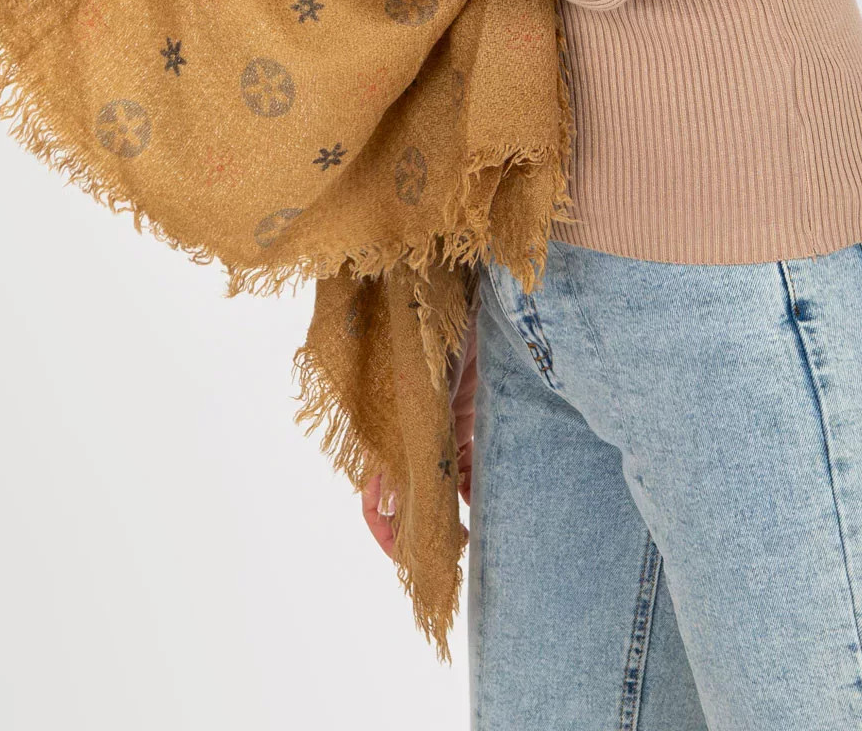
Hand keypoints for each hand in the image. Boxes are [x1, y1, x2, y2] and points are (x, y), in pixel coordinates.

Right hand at [360, 330, 476, 555]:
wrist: (459, 305)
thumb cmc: (427, 347)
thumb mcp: (416, 404)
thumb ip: (407, 451)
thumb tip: (394, 505)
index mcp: (387, 434)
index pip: (374, 494)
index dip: (384, 530)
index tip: (409, 557)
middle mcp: (409, 437)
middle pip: (410, 496)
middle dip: (424, 530)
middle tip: (449, 554)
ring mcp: (436, 429)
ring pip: (441, 484)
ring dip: (453, 510)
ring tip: (472, 535)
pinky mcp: (463, 419)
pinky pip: (466, 464)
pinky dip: (474, 484)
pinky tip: (487, 500)